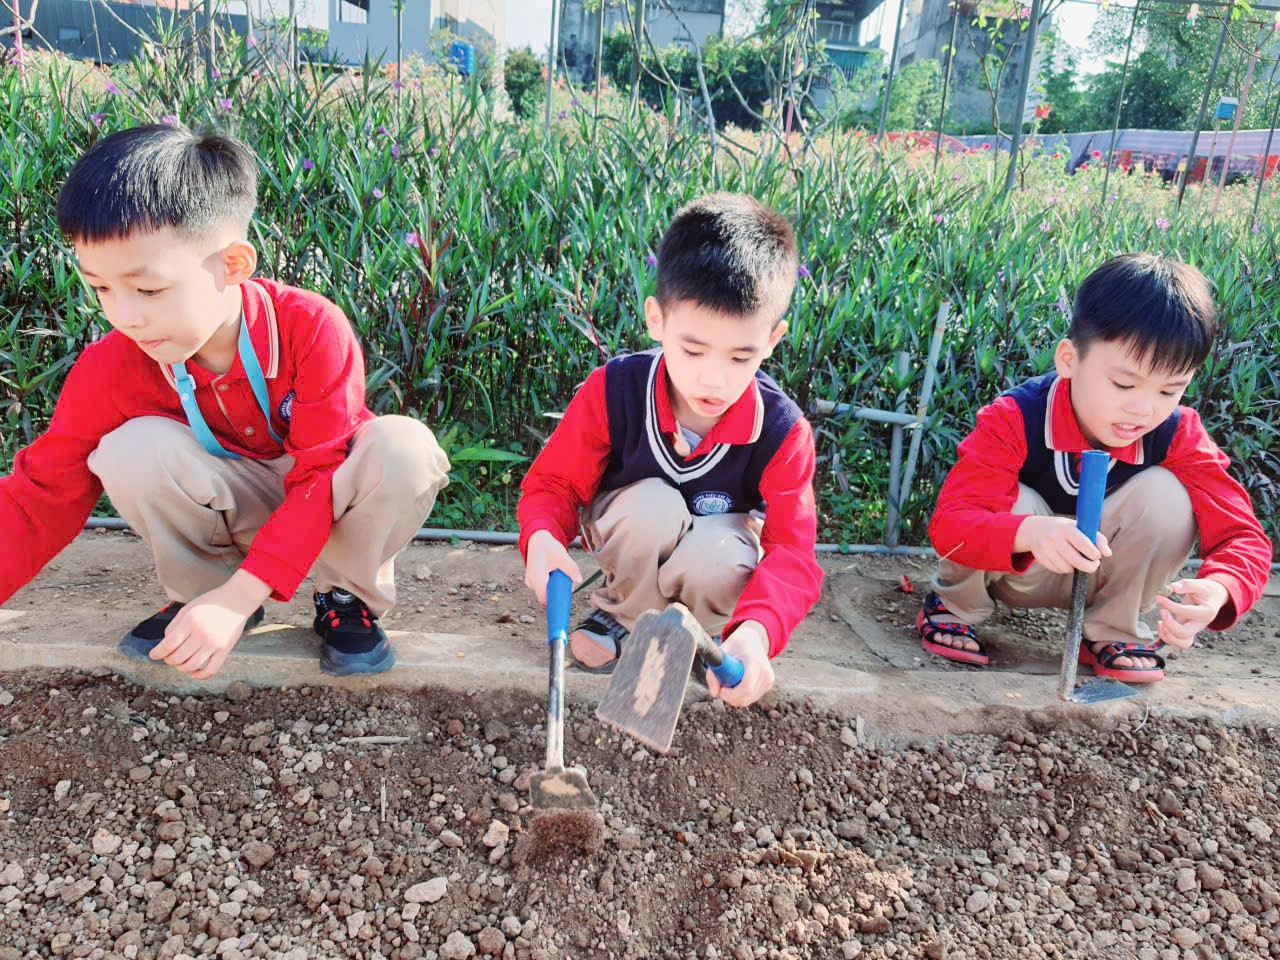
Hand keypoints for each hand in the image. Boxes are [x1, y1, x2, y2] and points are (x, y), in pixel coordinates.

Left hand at [151, 571, 267, 679]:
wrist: (236, 601)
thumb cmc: (210, 603)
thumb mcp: (188, 609)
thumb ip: (174, 626)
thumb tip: (165, 645)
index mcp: (190, 622)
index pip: (168, 645)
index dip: (157, 653)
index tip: (153, 655)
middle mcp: (202, 634)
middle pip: (178, 657)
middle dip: (168, 659)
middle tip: (168, 656)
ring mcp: (215, 644)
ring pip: (191, 666)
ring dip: (181, 667)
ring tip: (180, 663)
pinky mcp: (225, 650)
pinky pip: (211, 670)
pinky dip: (200, 675)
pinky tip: (193, 673)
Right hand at [523, 529, 582, 603]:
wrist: (537, 540)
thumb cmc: (547, 547)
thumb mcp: (562, 556)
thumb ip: (571, 569)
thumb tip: (579, 580)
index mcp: (537, 578)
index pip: (545, 600)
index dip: (556, 603)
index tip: (566, 601)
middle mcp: (531, 583)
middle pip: (549, 596)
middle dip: (560, 590)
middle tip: (565, 577)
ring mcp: (531, 583)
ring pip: (548, 592)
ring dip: (557, 586)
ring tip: (559, 572)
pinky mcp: (533, 582)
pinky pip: (545, 588)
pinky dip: (553, 583)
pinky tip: (554, 573)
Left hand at [707, 620, 773, 707]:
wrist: (752, 638)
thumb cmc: (736, 644)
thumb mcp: (721, 653)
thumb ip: (713, 673)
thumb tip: (714, 694)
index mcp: (754, 662)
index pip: (746, 688)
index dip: (731, 694)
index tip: (722, 689)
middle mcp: (765, 672)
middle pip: (747, 697)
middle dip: (731, 698)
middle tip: (722, 688)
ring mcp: (768, 679)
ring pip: (749, 700)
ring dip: (736, 697)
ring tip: (730, 683)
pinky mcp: (769, 684)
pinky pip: (752, 697)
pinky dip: (742, 695)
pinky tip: (738, 684)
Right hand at [1014, 515, 1112, 574]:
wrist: (1034, 529)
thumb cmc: (1064, 528)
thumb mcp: (1079, 527)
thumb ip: (1097, 538)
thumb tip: (1107, 554)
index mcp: (1066, 528)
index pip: (1084, 544)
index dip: (1094, 554)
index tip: (1097, 556)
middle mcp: (1054, 538)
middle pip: (1076, 561)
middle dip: (1090, 566)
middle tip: (1094, 564)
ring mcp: (1046, 549)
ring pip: (1068, 568)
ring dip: (1076, 567)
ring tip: (1077, 560)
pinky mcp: (1041, 558)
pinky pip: (1059, 570)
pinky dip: (1066, 569)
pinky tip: (1066, 561)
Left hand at [1154, 578, 1229, 649]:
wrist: (1214, 598)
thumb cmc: (1206, 590)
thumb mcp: (1200, 584)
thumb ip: (1187, 585)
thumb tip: (1172, 587)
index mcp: (1206, 612)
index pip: (1185, 612)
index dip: (1169, 605)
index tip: (1159, 597)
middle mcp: (1201, 625)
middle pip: (1184, 633)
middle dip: (1169, 624)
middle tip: (1161, 611)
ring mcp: (1194, 630)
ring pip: (1182, 643)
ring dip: (1167, 635)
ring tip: (1161, 622)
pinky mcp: (1187, 633)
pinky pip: (1178, 642)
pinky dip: (1167, 637)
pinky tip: (1162, 624)